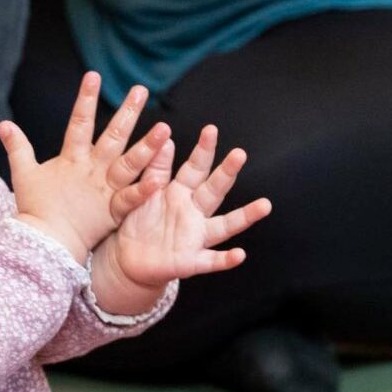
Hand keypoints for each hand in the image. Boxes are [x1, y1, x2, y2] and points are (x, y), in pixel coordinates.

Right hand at [1, 71, 171, 260]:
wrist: (43, 244)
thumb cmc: (35, 209)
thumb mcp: (23, 174)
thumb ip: (17, 147)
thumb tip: (3, 124)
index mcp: (71, 159)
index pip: (78, 122)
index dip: (85, 98)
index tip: (93, 75)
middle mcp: (91, 170)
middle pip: (112, 136)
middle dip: (127, 112)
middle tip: (141, 89)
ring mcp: (104, 190)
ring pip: (129, 164)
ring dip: (147, 147)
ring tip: (165, 129)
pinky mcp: (112, 212)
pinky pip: (131, 199)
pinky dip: (145, 190)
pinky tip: (161, 178)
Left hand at [91, 126, 272, 312]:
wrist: (126, 257)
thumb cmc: (137, 221)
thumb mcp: (144, 191)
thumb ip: (155, 168)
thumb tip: (166, 139)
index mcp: (180, 193)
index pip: (195, 168)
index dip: (203, 150)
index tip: (211, 129)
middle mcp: (193, 213)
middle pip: (213, 190)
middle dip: (226, 173)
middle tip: (240, 154)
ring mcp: (195, 237)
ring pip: (224, 225)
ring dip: (245, 216)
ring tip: (265, 205)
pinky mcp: (190, 261)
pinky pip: (211, 261)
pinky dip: (225, 259)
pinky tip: (239, 255)